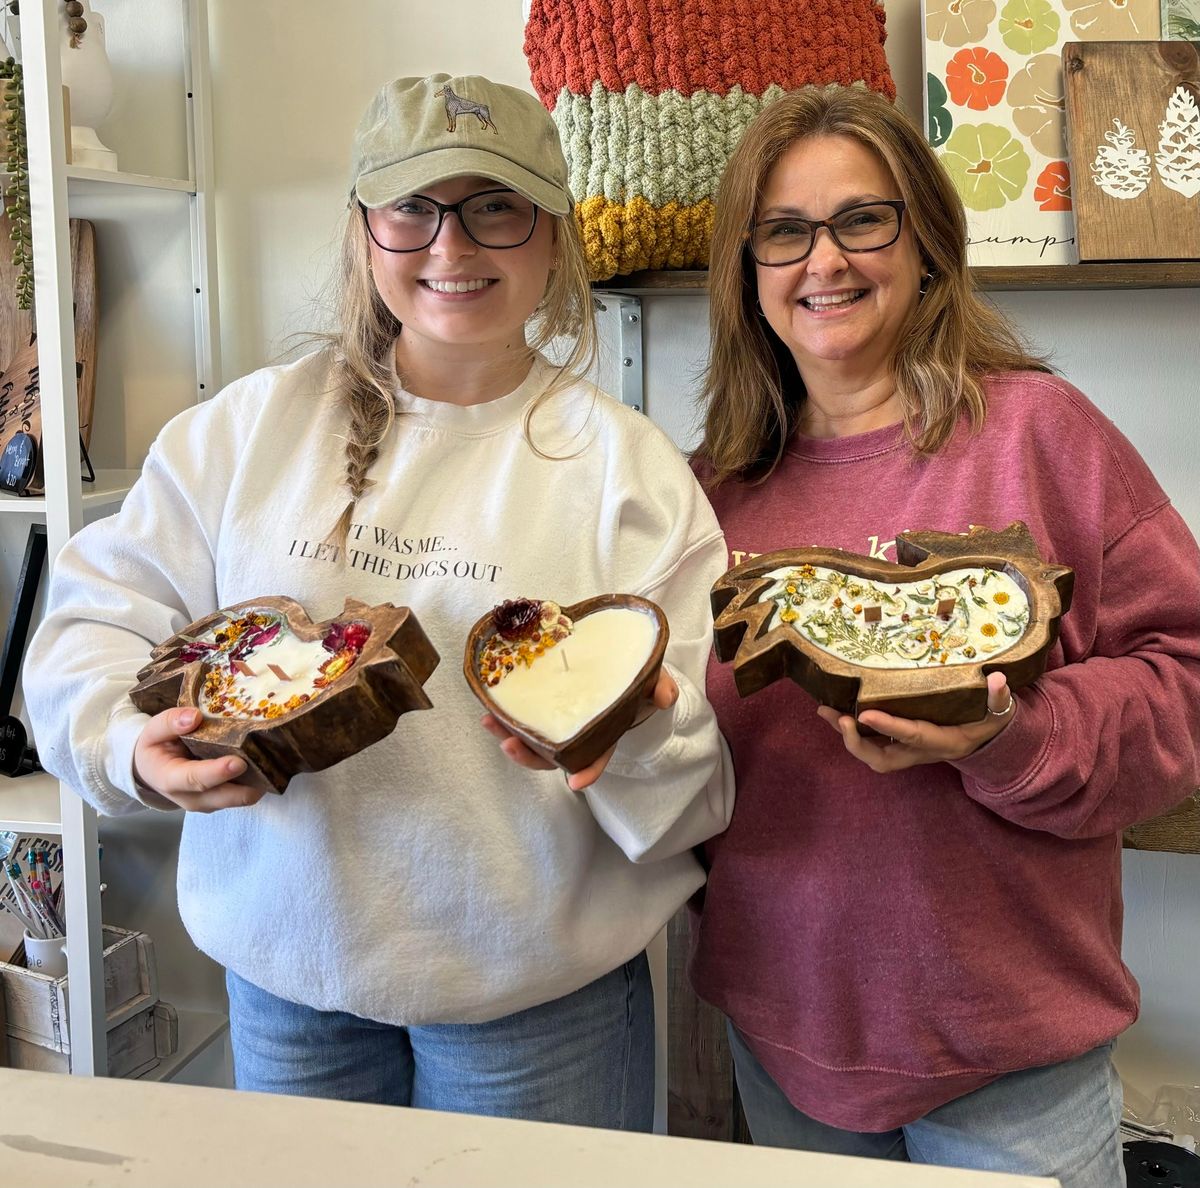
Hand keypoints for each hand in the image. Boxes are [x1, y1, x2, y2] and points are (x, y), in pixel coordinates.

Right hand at [133, 707, 265, 811]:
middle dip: (248, 783)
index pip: (195, 779)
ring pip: (240, 799)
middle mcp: (190, 798)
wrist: (152, 769)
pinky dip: (256, 782)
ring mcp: (209, 802)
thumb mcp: (153, 730)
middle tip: (267, 761)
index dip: (218, 772)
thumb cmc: (155, 748)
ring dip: (257, 782)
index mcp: (169, 779)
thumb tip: (194, 717)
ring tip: (270, 758)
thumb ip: (170, 722)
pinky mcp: (223, 800)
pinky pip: (244, 794)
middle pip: (225, 797)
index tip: (239, 763)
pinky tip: (264, 761)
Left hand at [481, 669, 679, 791]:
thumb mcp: (652, 682)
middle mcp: (578, 736)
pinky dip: (504, 719)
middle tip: (512, 745)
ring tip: (490, 724)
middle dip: (531, 756)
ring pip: (533, 742)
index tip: (576, 783)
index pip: (597, 757)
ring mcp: (559, 726)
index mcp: (605, 733)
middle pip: (554, 756)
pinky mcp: (543, 710)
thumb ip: (659, 687)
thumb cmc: (635, 683)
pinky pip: (522, 721)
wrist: (620, 671)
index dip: (588, 770)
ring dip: (509, 738)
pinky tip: (488, 710)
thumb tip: (665, 696)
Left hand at [815, 671, 1016, 773]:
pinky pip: (867, 741)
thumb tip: (996, 678)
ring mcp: (904, 751)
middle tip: (840, 719)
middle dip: (857, 742)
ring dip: (845, 734)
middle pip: (881, 757)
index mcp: (942, 742)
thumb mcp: (998, 713)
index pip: (912, 735)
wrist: (982, 743)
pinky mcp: (895, 743)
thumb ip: (998, 699)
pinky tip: (830, 710)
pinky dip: (848, 729)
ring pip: (869, 751)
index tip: (864, 713)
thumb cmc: (987, 723)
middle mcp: (918, 752)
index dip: (888, 726)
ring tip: (824, 711)